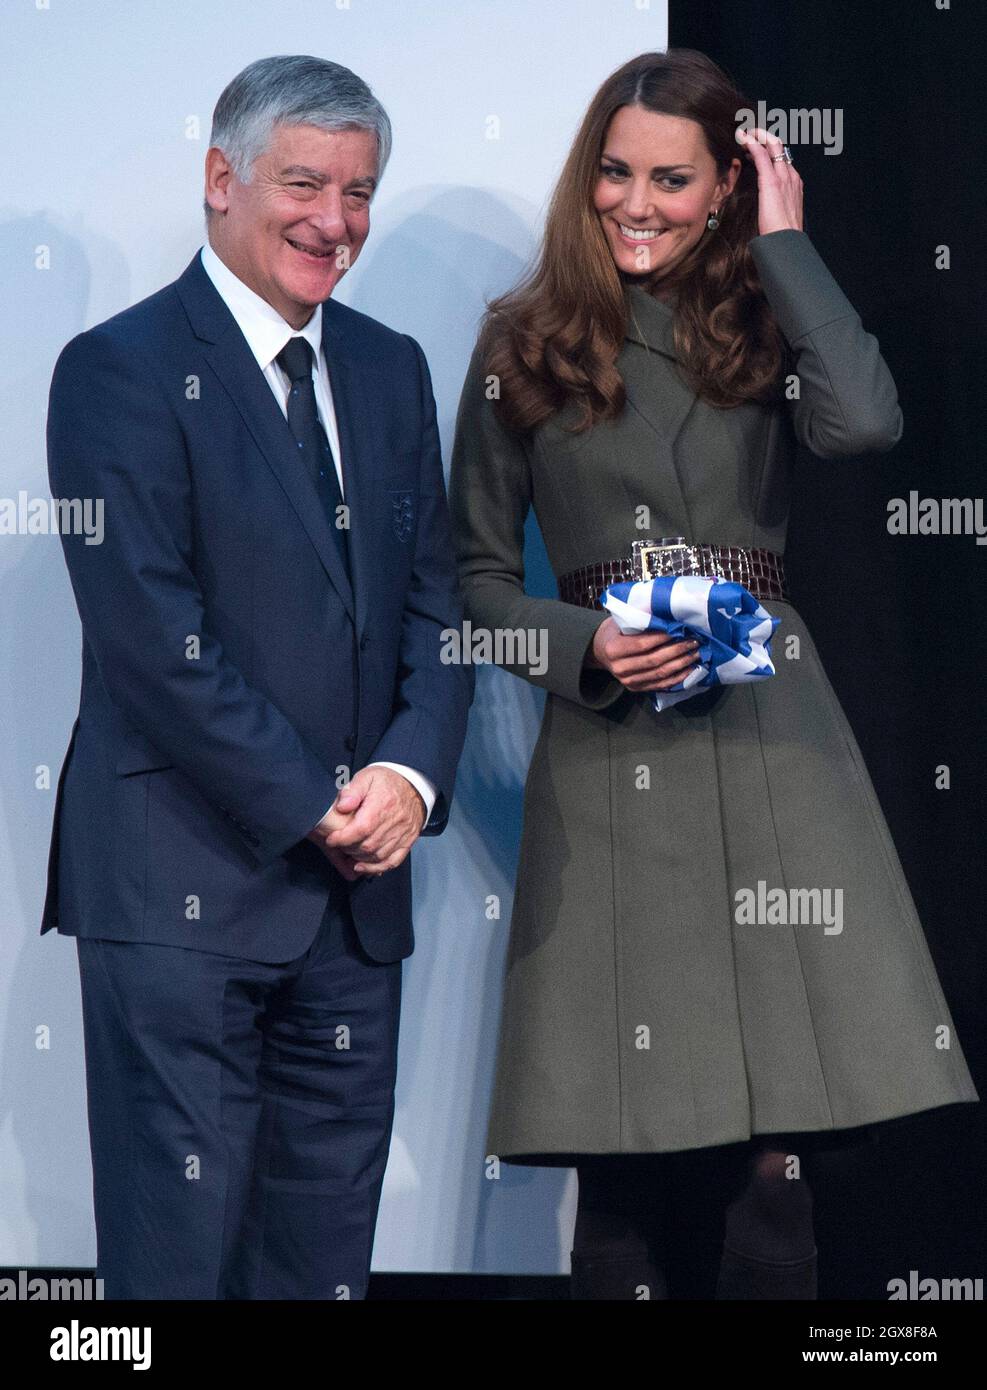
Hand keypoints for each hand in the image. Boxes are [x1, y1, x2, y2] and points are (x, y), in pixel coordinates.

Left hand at [308, 766, 425, 878]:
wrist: (414, 785)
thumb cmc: (388, 782)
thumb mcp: (367, 777)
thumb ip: (352, 791)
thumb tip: (342, 806)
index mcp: (383, 805)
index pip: (361, 828)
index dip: (343, 838)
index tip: (331, 839)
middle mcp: (395, 822)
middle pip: (368, 845)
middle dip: (348, 849)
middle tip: (339, 845)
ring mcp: (403, 834)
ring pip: (378, 855)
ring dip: (360, 859)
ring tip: (348, 854)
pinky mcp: (407, 842)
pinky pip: (392, 861)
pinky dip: (377, 868)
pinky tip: (363, 866)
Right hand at [587, 617, 700, 691]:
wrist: (602, 651)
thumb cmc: (616, 631)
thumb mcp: (621, 622)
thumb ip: (640, 623)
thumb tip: (669, 619)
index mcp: (613, 649)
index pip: (642, 644)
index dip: (662, 638)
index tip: (679, 630)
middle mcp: (620, 668)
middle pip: (654, 660)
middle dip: (677, 650)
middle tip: (693, 641)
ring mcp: (628, 681)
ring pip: (660, 673)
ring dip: (681, 664)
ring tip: (695, 653)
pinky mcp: (637, 688)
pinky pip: (661, 685)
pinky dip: (678, 677)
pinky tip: (690, 668)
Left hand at [736, 126, 803, 235]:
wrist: (786, 241)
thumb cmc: (781, 233)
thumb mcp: (780, 214)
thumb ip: (774, 204)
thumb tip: (766, 205)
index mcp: (794, 183)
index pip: (781, 159)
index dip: (768, 150)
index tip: (754, 149)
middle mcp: (791, 176)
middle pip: (779, 147)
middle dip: (764, 137)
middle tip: (748, 134)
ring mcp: (783, 177)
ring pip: (772, 146)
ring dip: (757, 136)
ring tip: (743, 134)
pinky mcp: (772, 181)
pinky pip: (762, 155)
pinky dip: (752, 143)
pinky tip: (743, 137)